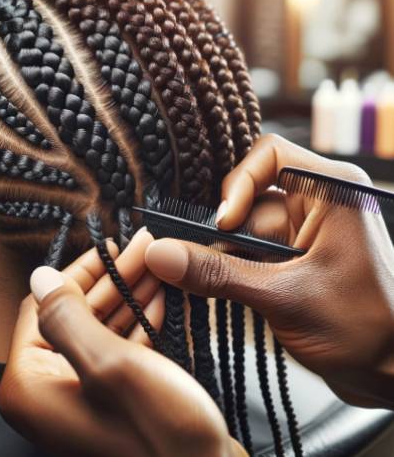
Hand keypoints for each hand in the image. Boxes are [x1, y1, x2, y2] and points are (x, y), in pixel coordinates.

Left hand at [0, 229, 240, 456]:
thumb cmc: (160, 433)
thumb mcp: (109, 365)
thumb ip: (67, 317)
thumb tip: (39, 276)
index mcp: (32, 386)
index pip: (44, 307)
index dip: (80, 272)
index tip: (110, 246)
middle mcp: (52, 391)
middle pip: (80, 314)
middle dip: (117, 277)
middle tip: (146, 246)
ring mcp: (86, 395)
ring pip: (105, 327)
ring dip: (133, 293)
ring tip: (158, 262)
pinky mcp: (117, 397)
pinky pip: (123, 347)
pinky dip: (142, 319)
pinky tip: (162, 294)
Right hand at [145, 134, 393, 408]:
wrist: (391, 375)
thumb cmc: (362, 330)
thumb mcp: (283, 297)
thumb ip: (217, 273)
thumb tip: (160, 254)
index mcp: (331, 191)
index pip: (268, 155)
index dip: (238, 185)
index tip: (223, 226)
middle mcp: (316, 203)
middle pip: (248, 199)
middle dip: (222, 233)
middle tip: (194, 261)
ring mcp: (302, 232)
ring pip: (243, 229)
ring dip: (221, 254)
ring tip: (202, 280)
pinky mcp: (291, 258)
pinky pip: (248, 251)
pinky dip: (230, 267)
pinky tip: (217, 287)